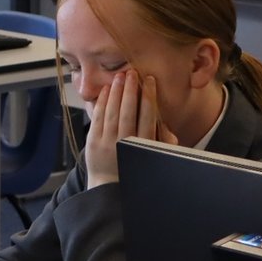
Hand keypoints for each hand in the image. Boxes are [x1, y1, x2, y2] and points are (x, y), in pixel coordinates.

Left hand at [83, 70, 176, 188]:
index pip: (147, 117)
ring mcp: (107, 143)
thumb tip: (168, 131)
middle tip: (133, 72)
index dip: (148, 97)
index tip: (149, 81)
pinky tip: (106, 90)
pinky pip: (98, 117)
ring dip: (116, 92)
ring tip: (120, 76)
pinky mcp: (93, 142)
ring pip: (113, 112)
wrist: (109, 188)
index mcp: (142, 147)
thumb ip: (161, 144)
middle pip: (128, 111)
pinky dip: (102, 102)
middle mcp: (124, 144)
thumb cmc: (134, 169)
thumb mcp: (152, 159)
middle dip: (130, 90)